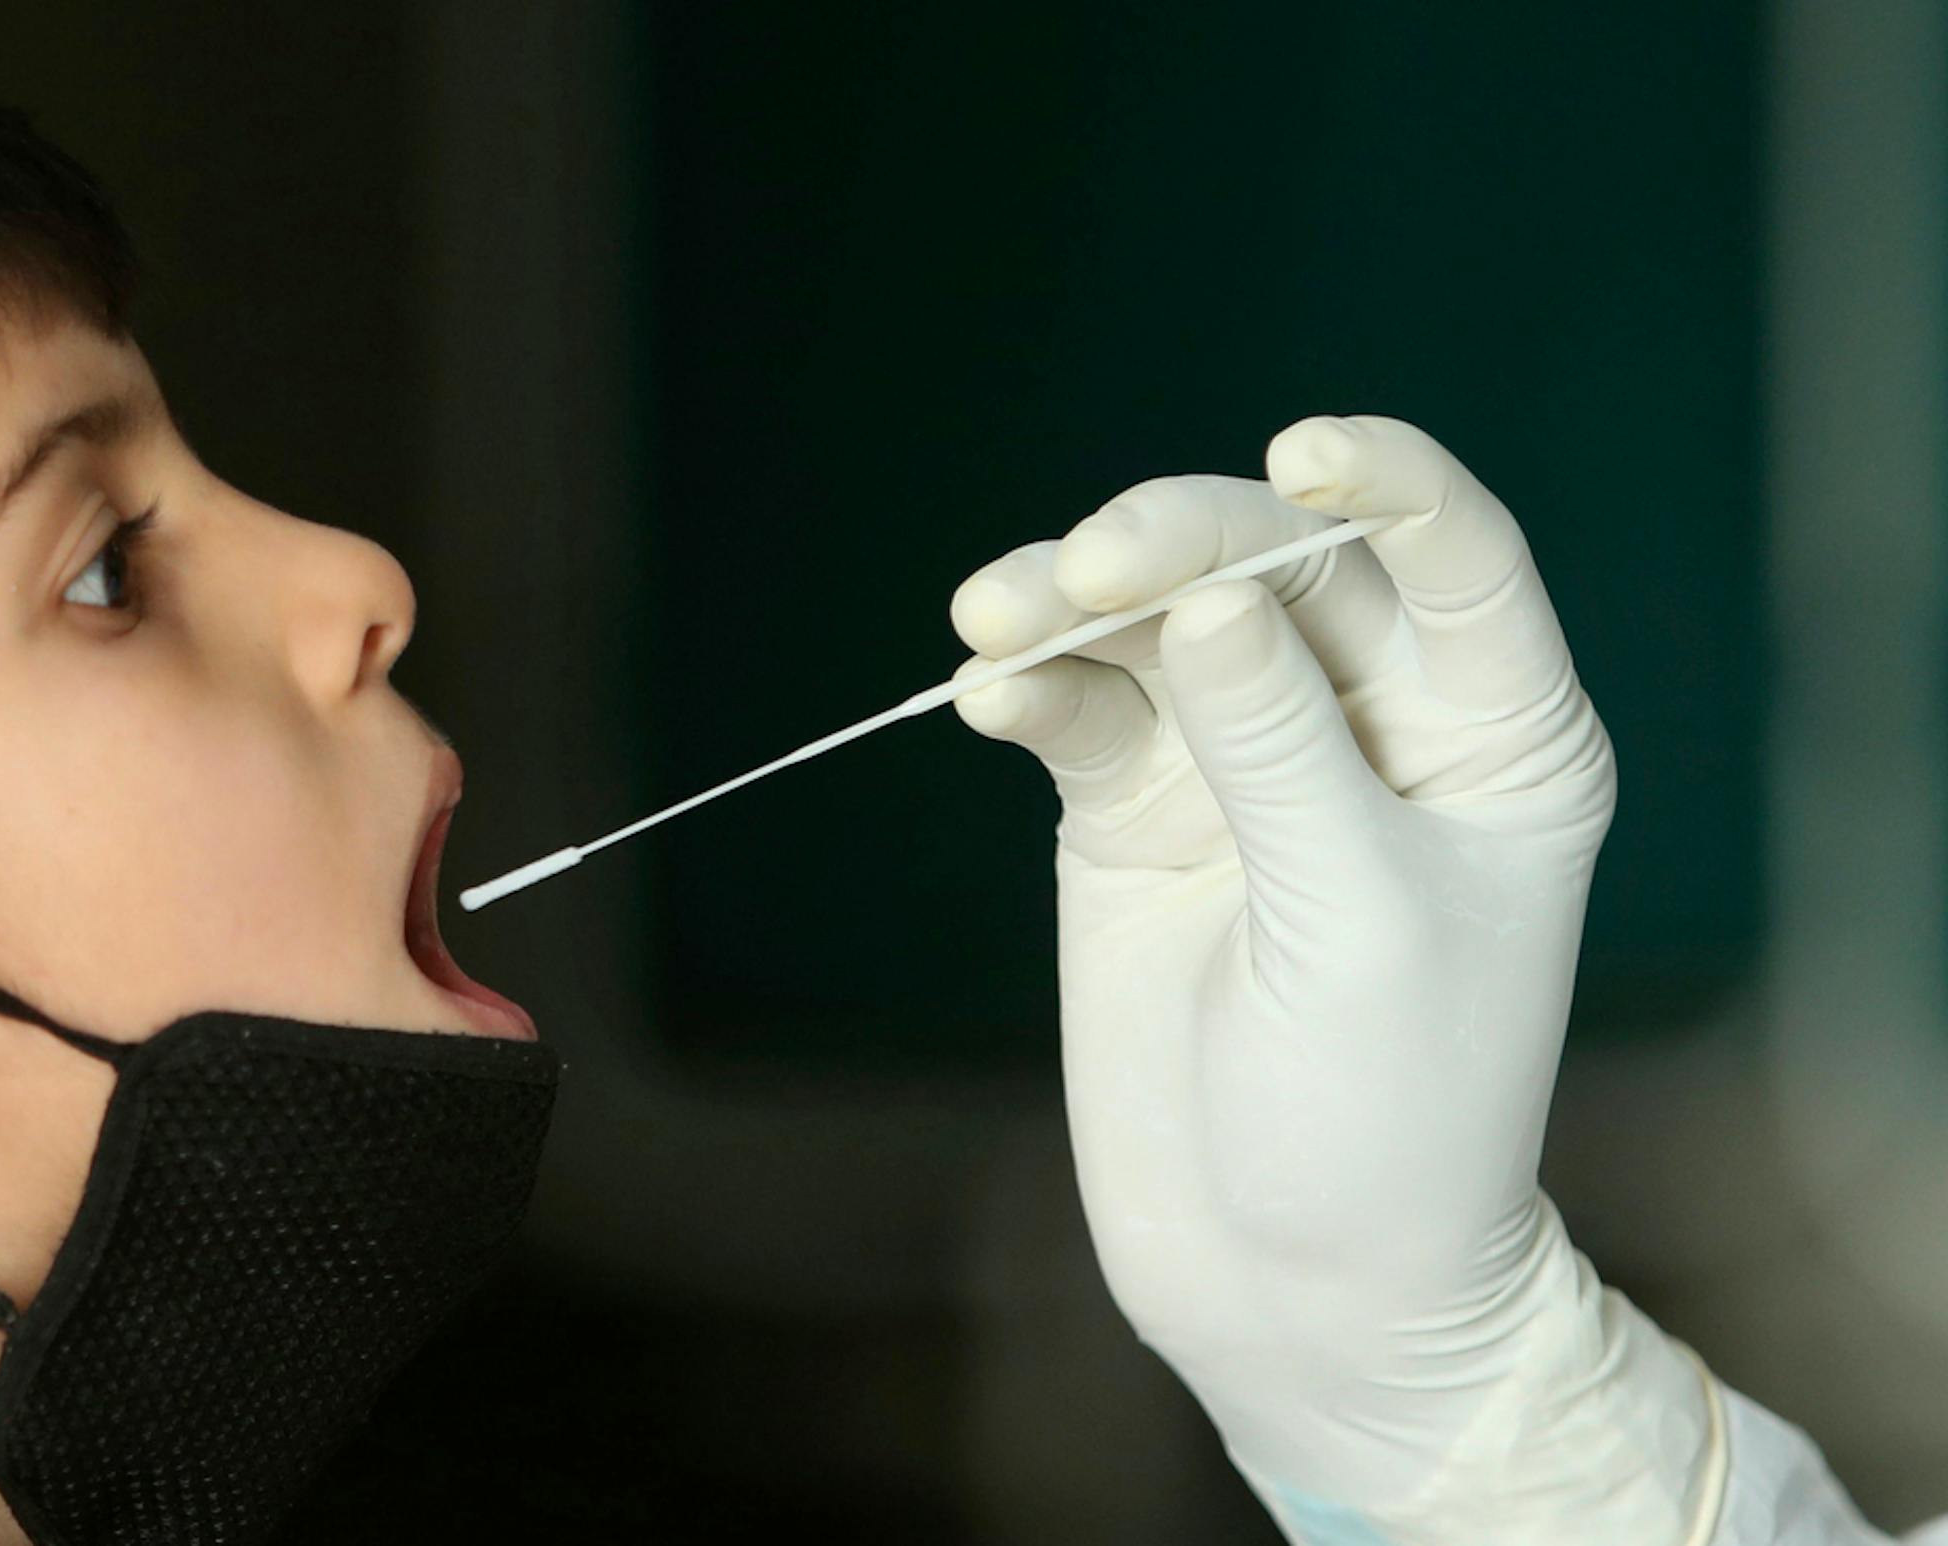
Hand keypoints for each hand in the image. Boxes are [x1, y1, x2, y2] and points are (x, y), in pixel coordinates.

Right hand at [948, 416, 1718, 1537]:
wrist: (1295, 1281)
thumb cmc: (1388, 1113)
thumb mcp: (1355, 920)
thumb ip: (1277, 747)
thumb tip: (1199, 593)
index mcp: (1495, 735)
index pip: (1454, 558)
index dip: (1388, 483)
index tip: (1304, 454)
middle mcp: (1373, 725)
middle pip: (1278, 572)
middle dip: (1179, 546)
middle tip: (1084, 569)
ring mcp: (1248, 764)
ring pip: (1160, 626)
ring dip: (1075, 606)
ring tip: (993, 617)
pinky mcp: (1144, 818)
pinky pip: (1088, 717)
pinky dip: (1038, 692)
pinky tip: (992, 692)